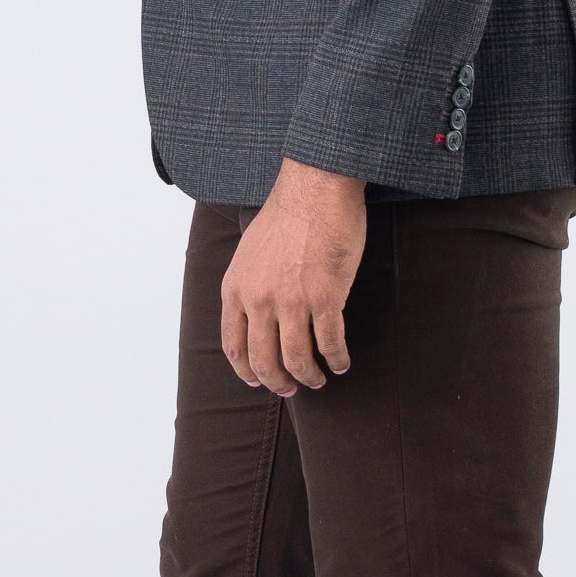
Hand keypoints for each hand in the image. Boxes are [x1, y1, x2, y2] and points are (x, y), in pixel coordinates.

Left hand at [221, 160, 367, 395]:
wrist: (315, 188)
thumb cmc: (287, 215)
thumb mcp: (249, 252)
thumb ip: (248, 285)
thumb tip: (255, 313)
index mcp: (236, 289)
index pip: (234, 346)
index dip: (247, 371)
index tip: (259, 381)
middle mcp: (259, 300)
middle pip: (264, 361)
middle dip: (279, 382)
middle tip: (292, 388)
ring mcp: (292, 301)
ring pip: (297, 359)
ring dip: (309, 376)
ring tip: (319, 379)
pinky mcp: (325, 297)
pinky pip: (330, 342)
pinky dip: (336, 359)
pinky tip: (341, 362)